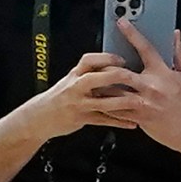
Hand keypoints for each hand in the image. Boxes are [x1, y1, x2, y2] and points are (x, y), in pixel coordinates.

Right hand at [18, 51, 140, 141]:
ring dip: (122, 102)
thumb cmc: (61, 96)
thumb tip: (115, 62)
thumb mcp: (72, 79)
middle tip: (134, 77)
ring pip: (102, 103)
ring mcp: (78, 104)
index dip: (106, 58)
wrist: (40, 117)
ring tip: (140, 101)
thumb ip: (90, 72)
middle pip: (95, 79)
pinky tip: (132, 122)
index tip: (122, 59)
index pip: (89, 61)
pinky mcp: (82, 119)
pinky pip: (104, 120)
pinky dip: (119, 122)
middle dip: (116, 77)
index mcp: (75, 75)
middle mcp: (76, 88)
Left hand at [93, 24, 180, 157]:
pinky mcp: (137, 116)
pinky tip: (99, 101)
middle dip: (106, 67)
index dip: (132, 34)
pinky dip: (105, 104)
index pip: (146, 48)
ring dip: (101, 87)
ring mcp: (143, 102)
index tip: (121, 22)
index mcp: (163, 73)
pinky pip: (116, 110)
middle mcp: (151, 86)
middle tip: (97, 64)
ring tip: (92, 82)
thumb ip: (179, 54)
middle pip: (121, 72)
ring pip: (114, 91)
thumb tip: (175, 34)